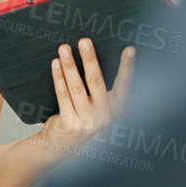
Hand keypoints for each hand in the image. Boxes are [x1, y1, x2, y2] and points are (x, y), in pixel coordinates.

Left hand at [36, 38, 135, 161]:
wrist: (61, 145)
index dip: (128, 67)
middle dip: (90, 59)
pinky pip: (63, 95)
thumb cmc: (81, 118)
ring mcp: (87, 122)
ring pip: (77, 87)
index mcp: (116, 109)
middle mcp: (105, 117)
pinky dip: (58, 77)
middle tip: (84, 41)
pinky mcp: (70, 124)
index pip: (124, 85)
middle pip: (97, 82)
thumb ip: (101, 88)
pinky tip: (55, 64)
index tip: (130, 50)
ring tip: (64, 48)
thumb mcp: (97, 107)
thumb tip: (94, 56)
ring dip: (70, 65)